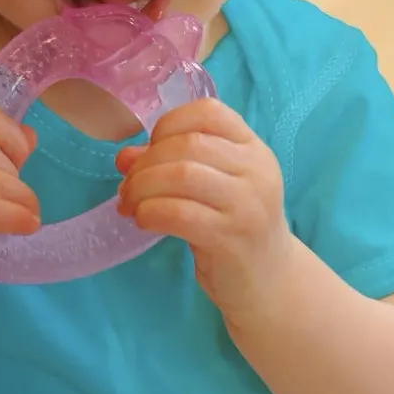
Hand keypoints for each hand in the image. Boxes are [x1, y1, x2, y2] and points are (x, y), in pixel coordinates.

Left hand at [115, 98, 291, 314]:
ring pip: (181, 175)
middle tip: (127, 184)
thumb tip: (123, 156)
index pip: (210, 112)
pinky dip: (150, 211)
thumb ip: (171, 163)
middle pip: (188, 145)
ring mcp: (247, 205)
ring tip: (129, 203)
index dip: (170, 124)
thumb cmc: (234, 225)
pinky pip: (179, 213)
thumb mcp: (211, 186)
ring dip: (142, 186)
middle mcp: (256, 171)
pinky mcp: (231, 239)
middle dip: (146, 162)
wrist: (269, 281)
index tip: (151, 148)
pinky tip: (143, 220)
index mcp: (253, 149)